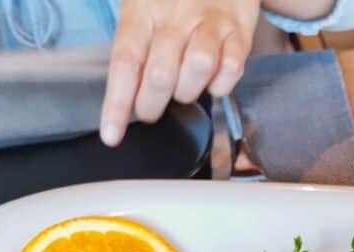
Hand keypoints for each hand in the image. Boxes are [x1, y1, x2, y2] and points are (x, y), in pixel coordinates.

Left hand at [100, 0, 258, 146]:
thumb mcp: (143, 9)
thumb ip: (135, 48)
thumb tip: (127, 96)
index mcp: (143, 12)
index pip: (125, 63)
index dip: (117, 103)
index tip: (113, 136)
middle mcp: (176, 16)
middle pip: (160, 73)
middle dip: (152, 105)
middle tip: (150, 111)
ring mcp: (210, 23)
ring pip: (198, 68)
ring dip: (189, 91)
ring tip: (185, 88)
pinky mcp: (240, 31)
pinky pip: (232, 67)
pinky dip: (222, 84)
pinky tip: (213, 80)